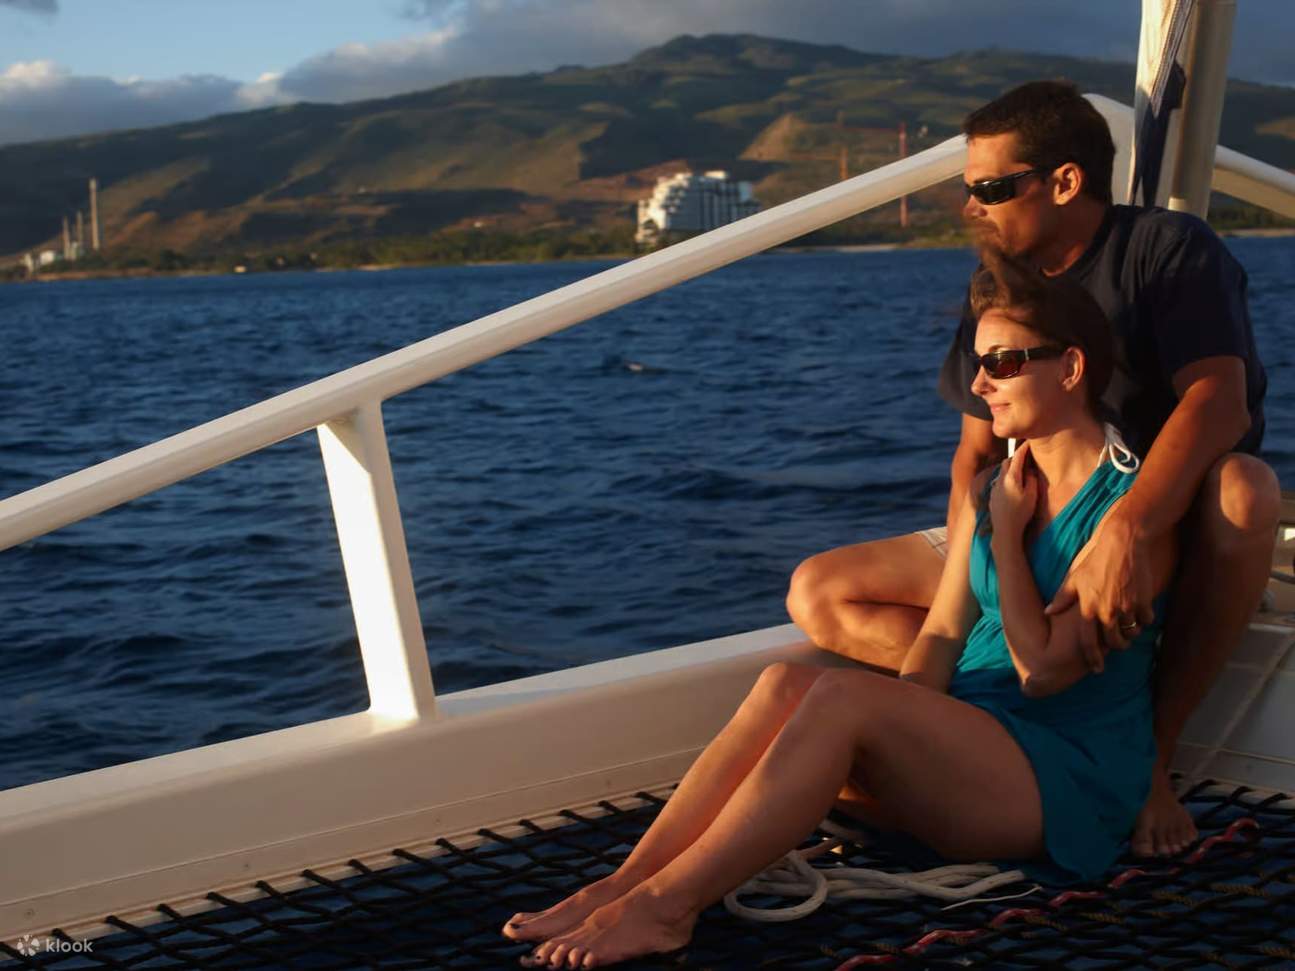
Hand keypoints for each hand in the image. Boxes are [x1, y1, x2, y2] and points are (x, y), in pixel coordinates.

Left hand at [989, 442, 1037, 538]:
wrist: (1005, 530)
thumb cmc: (1021, 514)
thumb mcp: (1032, 496)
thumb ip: (1032, 480)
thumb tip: (1029, 470)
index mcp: (1011, 478)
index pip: (1017, 458)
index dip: (1023, 449)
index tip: (1028, 442)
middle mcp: (1000, 480)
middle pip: (1007, 463)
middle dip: (1016, 457)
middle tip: (1026, 454)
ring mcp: (994, 488)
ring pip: (1002, 472)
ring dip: (1011, 468)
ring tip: (1020, 468)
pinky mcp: (992, 495)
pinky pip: (999, 481)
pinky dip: (1006, 477)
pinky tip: (1012, 483)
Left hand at [1046, 502, 1155, 659]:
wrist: (1123, 545)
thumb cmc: (1096, 562)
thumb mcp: (1075, 579)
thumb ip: (1062, 598)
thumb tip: (1047, 611)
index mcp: (1088, 609)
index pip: (1088, 643)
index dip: (1093, 658)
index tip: (1097, 669)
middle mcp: (1107, 612)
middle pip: (1114, 642)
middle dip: (1117, 646)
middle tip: (1119, 644)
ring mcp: (1127, 608)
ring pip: (1132, 633)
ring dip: (1131, 633)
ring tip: (1129, 627)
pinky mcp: (1143, 602)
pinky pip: (1146, 620)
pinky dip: (1144, 619)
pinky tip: (1140, 612)